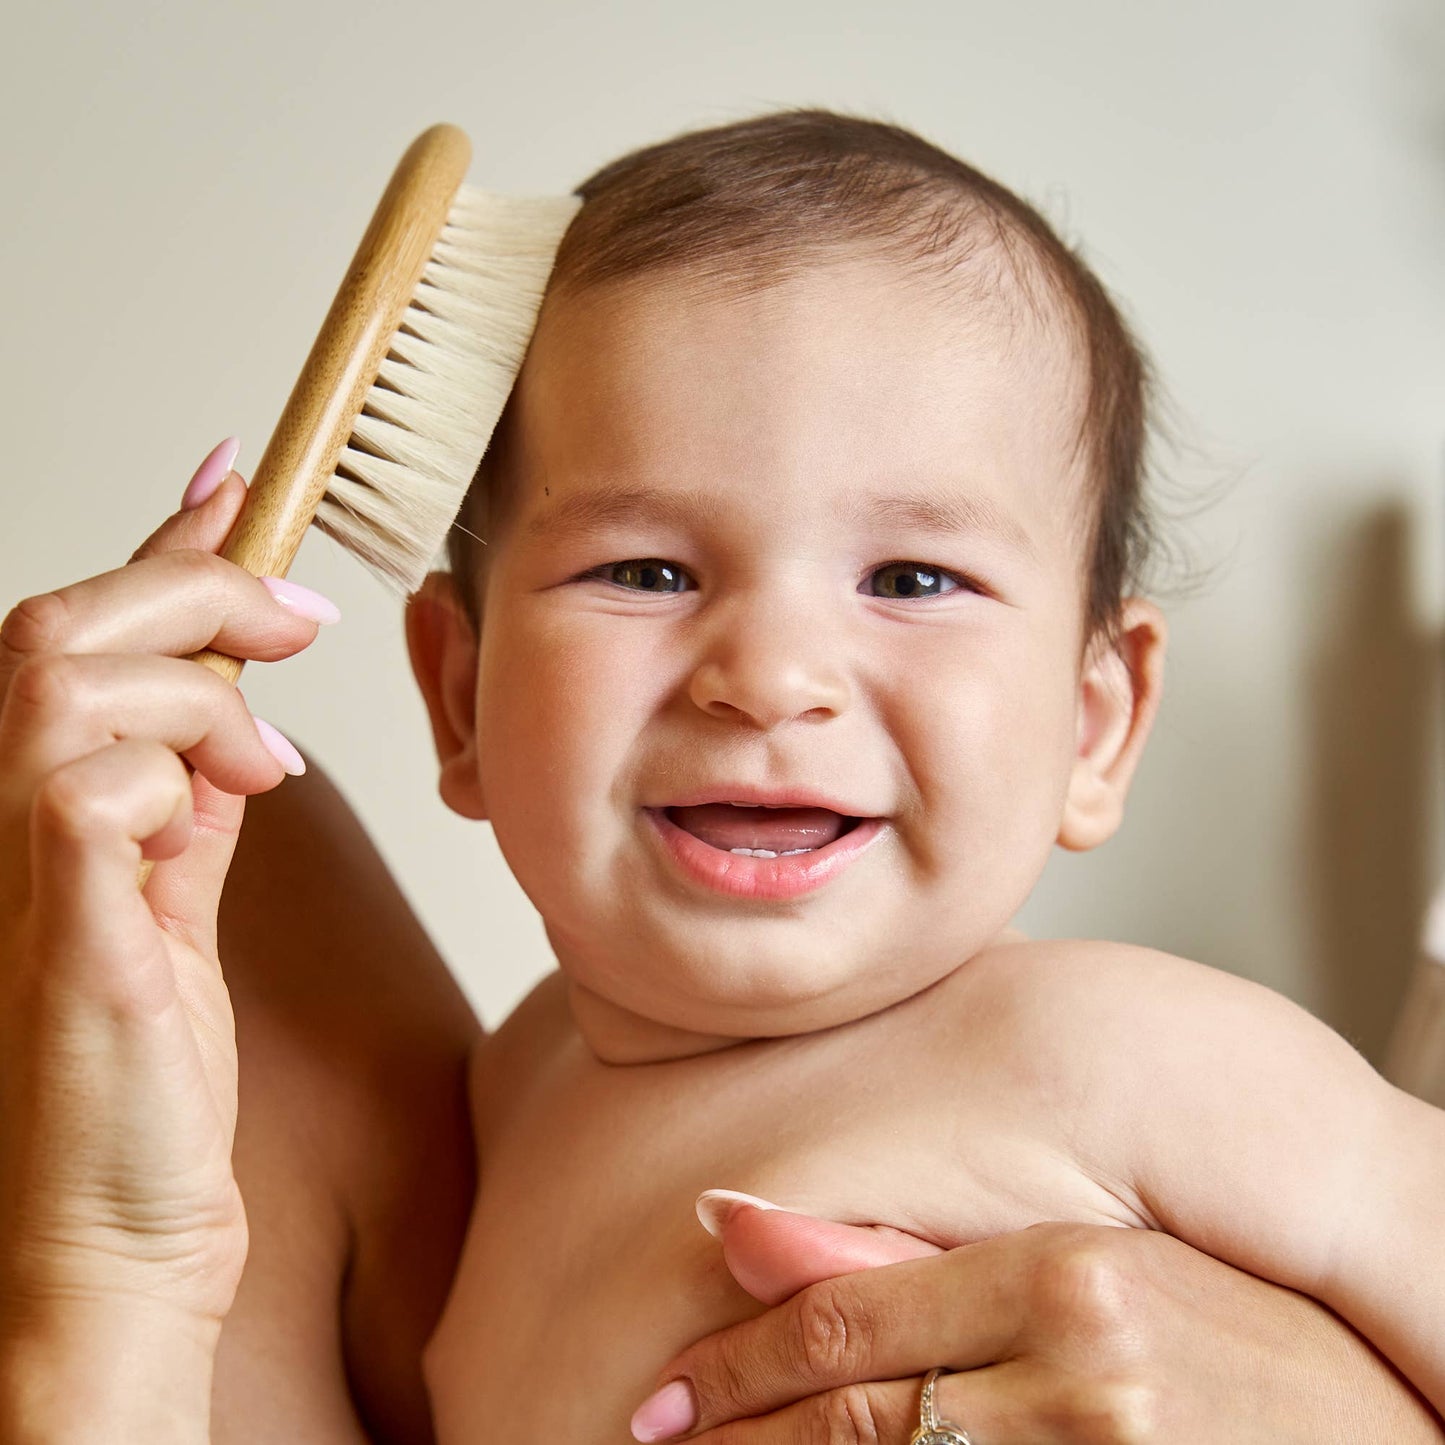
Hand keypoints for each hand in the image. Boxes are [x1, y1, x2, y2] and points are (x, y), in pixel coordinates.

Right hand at [0, 443, 333, 1427]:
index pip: (93, 634)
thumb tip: (239, 703)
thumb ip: (195, 793)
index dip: (162, 543)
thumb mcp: (178, 893)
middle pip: (66, 621)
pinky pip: (90, 778)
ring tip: (261, 763)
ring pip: (73, 674)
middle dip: (198, 588)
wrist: (120, 1220)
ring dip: (196, 691)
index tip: (232, 476)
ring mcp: (7, 859)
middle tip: (299, 617)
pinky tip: (223, 810)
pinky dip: (177, 770)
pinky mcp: (52, 914)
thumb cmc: (141, 1071)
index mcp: (38, 799)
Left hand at [639, 1208, 1441, 1442]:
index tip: (669, 1397)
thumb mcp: (1092, 1275)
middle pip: (852, 1419)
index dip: (740, 1364)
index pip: (851, 1326)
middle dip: (734, 1439)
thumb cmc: (1239, 1347)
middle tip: (652, 1443)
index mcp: (1067, 1280)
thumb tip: (745, 1224)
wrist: (1394, 1432)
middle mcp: (1081, 1379)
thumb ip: (920, 1259)